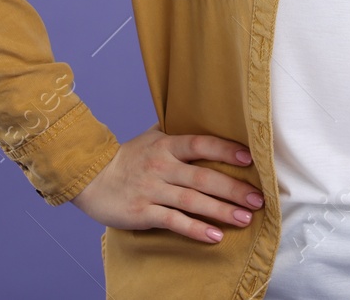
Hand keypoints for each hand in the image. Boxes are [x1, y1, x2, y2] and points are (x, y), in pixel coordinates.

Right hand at [69, 124, 264, 243]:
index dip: (225, 150)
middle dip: (233, 189)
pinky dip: (195, 229)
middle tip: (258, 199)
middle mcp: (161, 167)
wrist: (90, 179)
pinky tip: (215, 236)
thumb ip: (175, 129)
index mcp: (166, 146)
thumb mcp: (150, 137)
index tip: (250, 159)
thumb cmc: (126, 158)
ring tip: (245, 219)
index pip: (200, 144)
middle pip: (203, 177)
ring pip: (192, 201)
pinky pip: (174, 221)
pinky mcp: (143, 212)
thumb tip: (200, 113)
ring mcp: (152, 190)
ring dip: (221, 211)